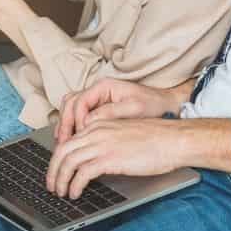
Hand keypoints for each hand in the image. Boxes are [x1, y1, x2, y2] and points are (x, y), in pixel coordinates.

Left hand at [46, 119, 183, 198]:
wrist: (173, 140)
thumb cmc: (155, 141)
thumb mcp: (123, 137)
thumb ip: (106, 144)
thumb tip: (95, 164)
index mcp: (98, 126)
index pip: (68, 142)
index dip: (58, 160)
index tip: (56, 173)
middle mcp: (96, 132)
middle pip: (61, 151)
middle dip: (52, 171)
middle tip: (52, 186)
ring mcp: (102, 144)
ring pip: (68, 162)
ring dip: (60, 180)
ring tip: (61, 193)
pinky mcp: (110, 158)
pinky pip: (82, 173)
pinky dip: (75, 185)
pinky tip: (76, 193)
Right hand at [55, 79, 178, 142]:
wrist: (167, 105)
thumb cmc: (154, 105)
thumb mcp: (134, 109)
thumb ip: (110, 113)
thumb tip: (88, 122)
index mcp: (104, 86)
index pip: (80, 102)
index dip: (77, 120)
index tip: (80, 136)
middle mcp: (97, 90)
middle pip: (70, 103)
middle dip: (65, 123)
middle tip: (63, 143)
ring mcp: (97, 99)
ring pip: (70, 109)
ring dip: (65, 125)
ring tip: (63, 143)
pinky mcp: (99, 109)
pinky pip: (78, 116)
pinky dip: (72, 127)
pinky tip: (73, 141)